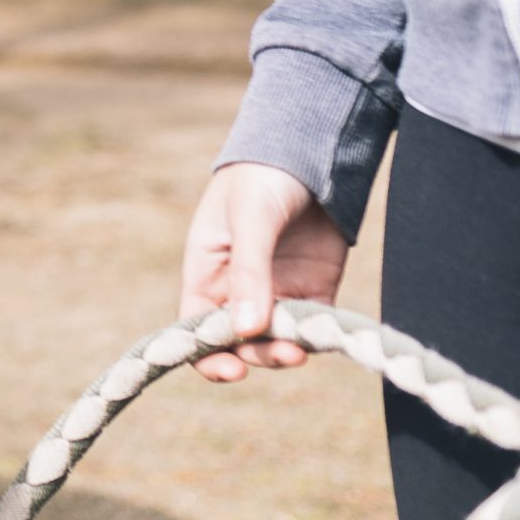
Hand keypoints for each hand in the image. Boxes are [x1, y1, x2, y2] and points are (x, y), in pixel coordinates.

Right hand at [179, 161, 349, 383]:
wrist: (311, 149)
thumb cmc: (263, 177)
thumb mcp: (250, 220)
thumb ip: (249, 274)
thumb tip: (247, 331)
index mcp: (206, 272)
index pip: (196, 329)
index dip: (208, 356)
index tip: (232, 370)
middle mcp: (237, 289)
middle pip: (239, 343)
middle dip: (258, 355)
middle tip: (285, 354)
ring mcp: (277, 291)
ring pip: (276, 341)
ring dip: (287, 351)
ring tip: (303, 349)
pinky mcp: (314, 289)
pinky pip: (312, 327)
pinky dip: (316, 338)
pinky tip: (323, 336)